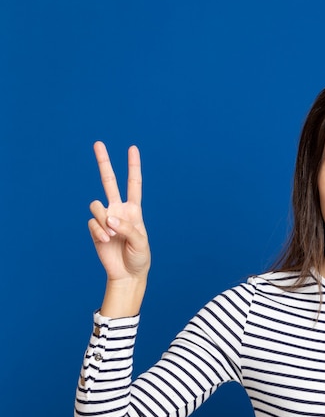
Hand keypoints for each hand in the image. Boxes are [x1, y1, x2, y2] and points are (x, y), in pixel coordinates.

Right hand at [88, 142, 150, 282]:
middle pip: (109, 182)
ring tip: (111, 236)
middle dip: (104, 162)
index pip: (134, 184)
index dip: (133, 167)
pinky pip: (92, 222)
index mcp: (134, 210)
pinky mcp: (95, 229)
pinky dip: (98, 231)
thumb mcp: (141, 242)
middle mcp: (118, 210)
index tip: (132, 148)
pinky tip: (105, 241)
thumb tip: (109, 218)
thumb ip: (127, 228)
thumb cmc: (139, 257)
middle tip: (98, 143)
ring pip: (96, 205)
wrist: (127, 273)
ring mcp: (105, 218)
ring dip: (103, 220)